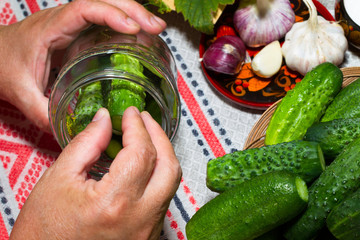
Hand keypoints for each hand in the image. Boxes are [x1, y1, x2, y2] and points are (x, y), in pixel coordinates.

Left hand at [0, 0, 165, 131]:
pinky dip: (125, 24)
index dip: (111, 15)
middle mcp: (65, 20)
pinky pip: (105, 21)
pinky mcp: (78, 32)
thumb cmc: (2, 64)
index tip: (133, 29)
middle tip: (156, 27)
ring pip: (107, 5)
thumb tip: (70, 130)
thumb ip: (43, 113)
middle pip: (104, 0)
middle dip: (133, 10)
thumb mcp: (21, 92)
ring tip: (155, 29)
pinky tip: (139, 37)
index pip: (85, 9)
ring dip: (133, 13)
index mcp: (51, 28)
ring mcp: (73, 24)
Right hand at [9, 106, 181, 239]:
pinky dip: (156, 175)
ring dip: (161, 155)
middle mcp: (139, 220)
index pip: (141, 153)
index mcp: (114, 203)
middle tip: (144, 120)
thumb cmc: (44, 229)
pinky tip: (142, 164)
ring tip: (145, 137)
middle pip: (168, 167)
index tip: (130, 113)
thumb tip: (105, 119)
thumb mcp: (58, 178)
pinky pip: (161, 199)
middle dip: (159, 137)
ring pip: (170, 184)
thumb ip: (87, 143)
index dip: (138, 127)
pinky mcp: (147, 236)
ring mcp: (147, 231)